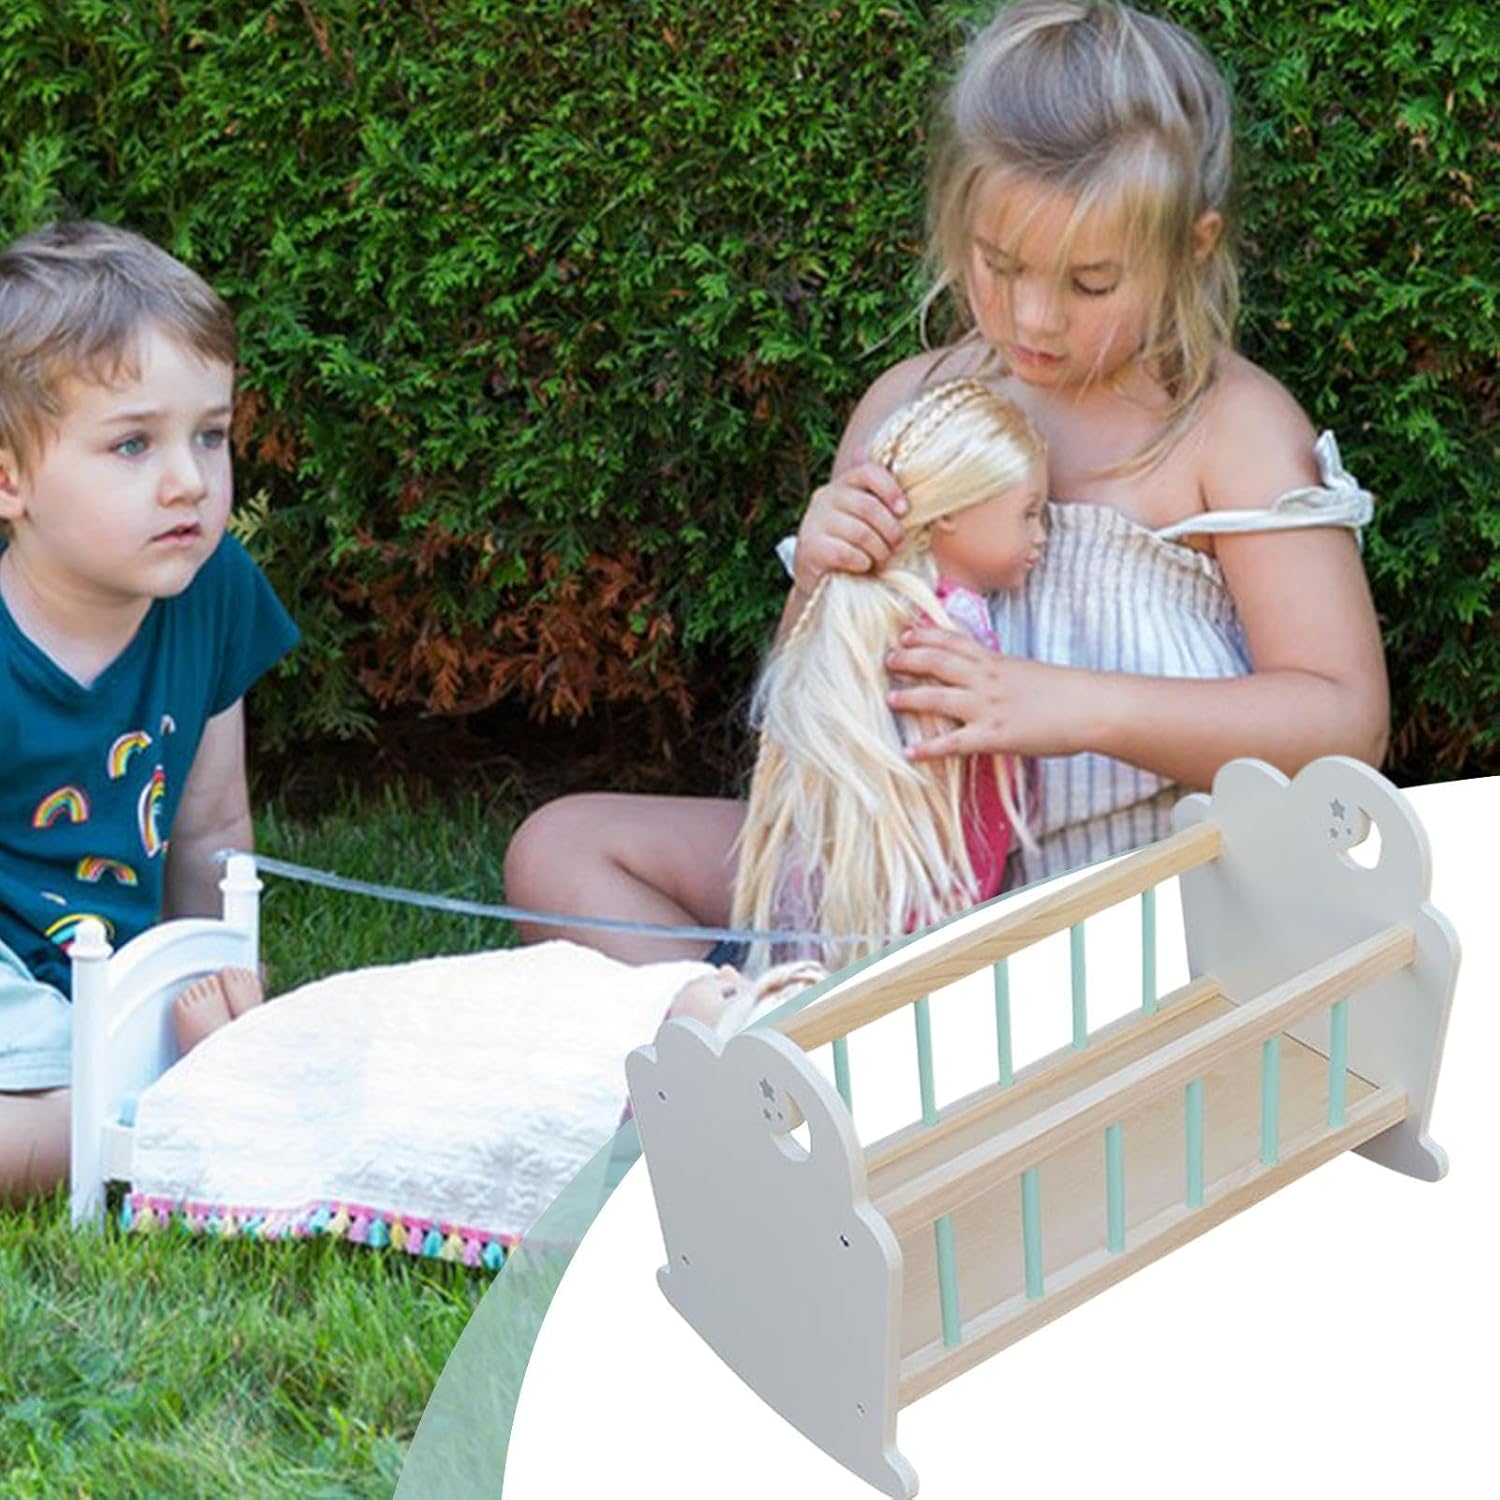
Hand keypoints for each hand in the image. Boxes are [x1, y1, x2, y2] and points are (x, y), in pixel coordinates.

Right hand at [794, 461, 907, 593]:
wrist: (824, 579)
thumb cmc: (859, 548)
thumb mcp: (876, 525)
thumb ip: (896, 513)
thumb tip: (942, 519)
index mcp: (844, 485)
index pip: (868, 472)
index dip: (891, 490)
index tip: (904, 512)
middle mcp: (825, 497)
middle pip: (868, 506)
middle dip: (891, 531)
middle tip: (898, 547)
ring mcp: (814, 521)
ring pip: (860, 532)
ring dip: (879, 551)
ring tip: (881, 560)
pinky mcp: (809, 547)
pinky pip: (845, 553)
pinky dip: (862, 562)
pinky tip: (863, 566)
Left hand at [885, 624, 1100, 758]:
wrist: (1091, 706)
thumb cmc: (1066, 691)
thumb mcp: (1027, 671)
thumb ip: (1001, 670)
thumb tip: (984, 672)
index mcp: (995, 661)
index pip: (953, 640)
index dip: (925, 635)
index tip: (904, 633)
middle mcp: (986, 679)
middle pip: (937, 662)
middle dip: (908, 659)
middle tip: (886, 660)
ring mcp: (988, 706)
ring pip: (938, 697)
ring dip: (910, 697)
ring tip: (889, 699)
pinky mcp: (994, 735)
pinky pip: (954, 742)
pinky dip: (929, 748)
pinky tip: (910, 752)